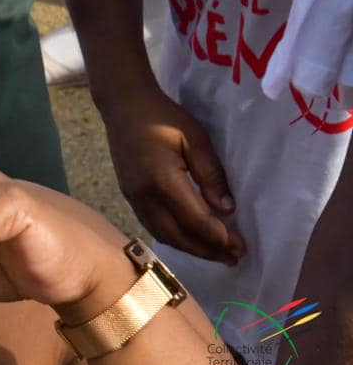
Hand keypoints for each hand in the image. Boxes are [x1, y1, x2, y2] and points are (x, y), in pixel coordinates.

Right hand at [101, 89, 243, 263]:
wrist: (123, 106)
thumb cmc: (163, 117)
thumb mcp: (195, 138)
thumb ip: (211, 174)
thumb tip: (227, 209)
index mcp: (162, 180)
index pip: (195, 220)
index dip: (219, 237)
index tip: (241, 247)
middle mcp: (144, 196)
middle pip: (178, 235)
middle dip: (207, 251)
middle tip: (234, 259)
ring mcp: (133, 198)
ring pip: (163, 234)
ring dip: (190, 248)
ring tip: (216, 254)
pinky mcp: (129, 196)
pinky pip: (153, 226)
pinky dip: (174, 237)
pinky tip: (189, 238)